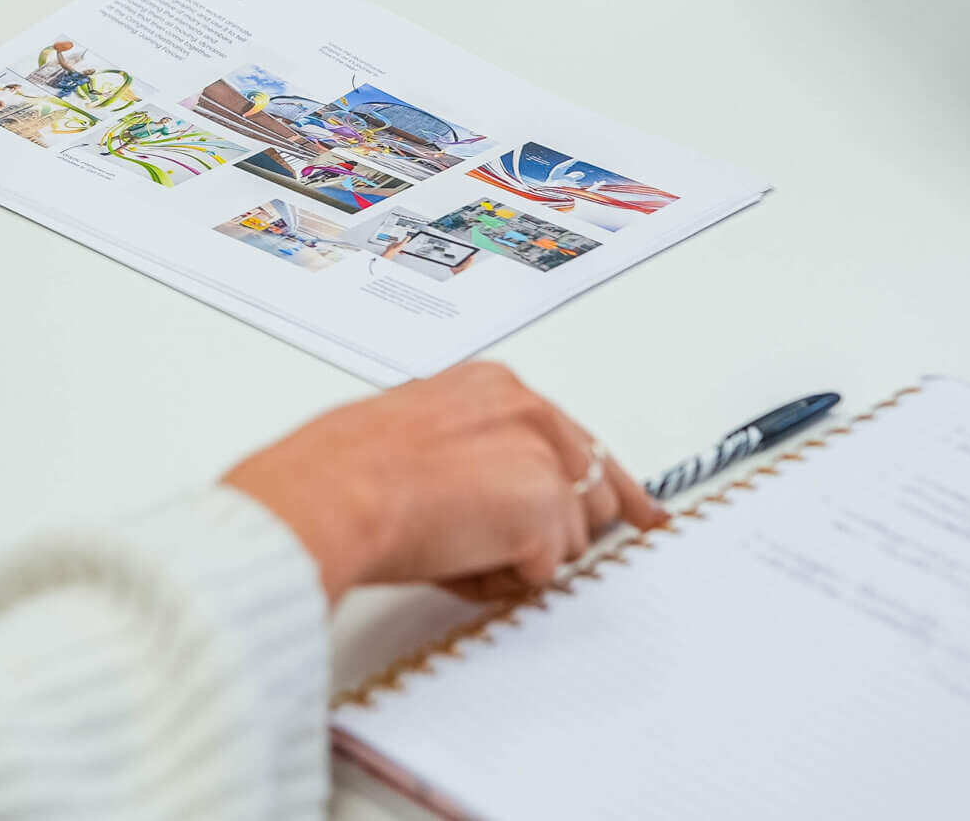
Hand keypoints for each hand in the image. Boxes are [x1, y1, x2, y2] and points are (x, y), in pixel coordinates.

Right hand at [221, 363, 665, 606]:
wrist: (331, 493)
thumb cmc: (343, 468)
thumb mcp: (413, 432)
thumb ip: (469, 450)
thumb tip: (486, 494)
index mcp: (494, 387)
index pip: (576, 438)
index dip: (604, 483)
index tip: (638, 509)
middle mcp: (529, 412)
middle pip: (591, 490)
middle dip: (555, 530)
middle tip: (503, 548)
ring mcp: (542, 459)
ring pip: (573, 537)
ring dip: (521, 557)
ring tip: (450, 547)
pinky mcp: (545, 510)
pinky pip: (544, 572)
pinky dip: (501, 582)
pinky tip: (455, 562)